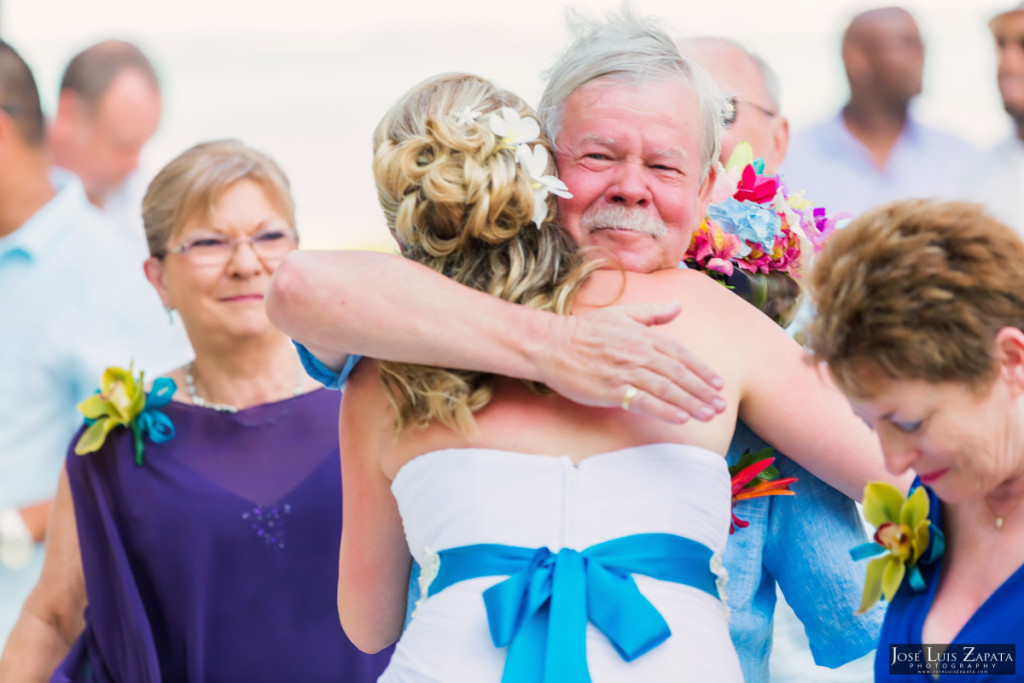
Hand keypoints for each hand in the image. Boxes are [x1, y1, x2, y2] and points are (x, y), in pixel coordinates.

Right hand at [536, 302, 725, 422]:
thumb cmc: (584, 330)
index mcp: (643, 336)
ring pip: (667, 389)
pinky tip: (680, 418)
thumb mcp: (621, 314)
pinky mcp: (612, 390)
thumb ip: (652, 313)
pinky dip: (665, 410)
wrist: (552, 344)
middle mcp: (639, 353)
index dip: (701, 370)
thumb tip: (678, 306)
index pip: (680, 354)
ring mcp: (626, 372)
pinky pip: (644, 401)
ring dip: (691, 403)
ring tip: (708, 415)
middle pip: (679, 374)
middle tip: (721, 405)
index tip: (718, 383)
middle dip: (702, 390)